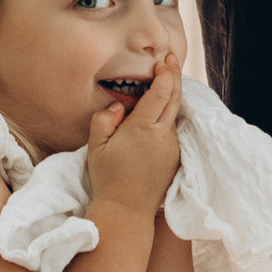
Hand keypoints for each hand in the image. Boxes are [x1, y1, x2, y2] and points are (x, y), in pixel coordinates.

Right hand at [87, 58, 183, 211]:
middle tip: (171, 60)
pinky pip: (173, 131)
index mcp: (143, 128)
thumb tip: (120, 105)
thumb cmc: (108, 177)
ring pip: (174, 116)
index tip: (163, 61)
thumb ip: (105, 118)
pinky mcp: (175, 158)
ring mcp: (172, 148)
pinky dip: (169, 117)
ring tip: (164, 83)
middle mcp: (163, 135)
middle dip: (174, 77)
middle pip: (175, 99)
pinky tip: (161, 114)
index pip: (161, 93)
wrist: (127, 211)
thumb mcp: (96, 145)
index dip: (165, 74)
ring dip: (171, 97)